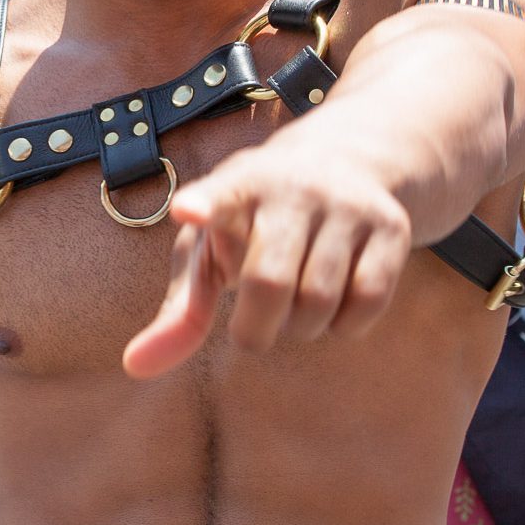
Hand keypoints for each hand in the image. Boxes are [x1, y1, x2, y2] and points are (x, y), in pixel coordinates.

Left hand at [122, 144, 412, 379]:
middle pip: (268, 284)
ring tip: (293, 310)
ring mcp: (346, 204)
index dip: (204, 206)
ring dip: (301, 330)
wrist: (350, 158)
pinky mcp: (390, 226)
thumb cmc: (257, 222)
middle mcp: (293, 187)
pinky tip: (334, 305)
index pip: (218, 194)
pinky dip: (345, 325)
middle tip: (253, 327)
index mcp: (238, 185)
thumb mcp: (213, 251)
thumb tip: (134, 367)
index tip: (187, 211)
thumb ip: (179, 311)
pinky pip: (367, 302)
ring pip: (319, 301)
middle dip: (256, 329)